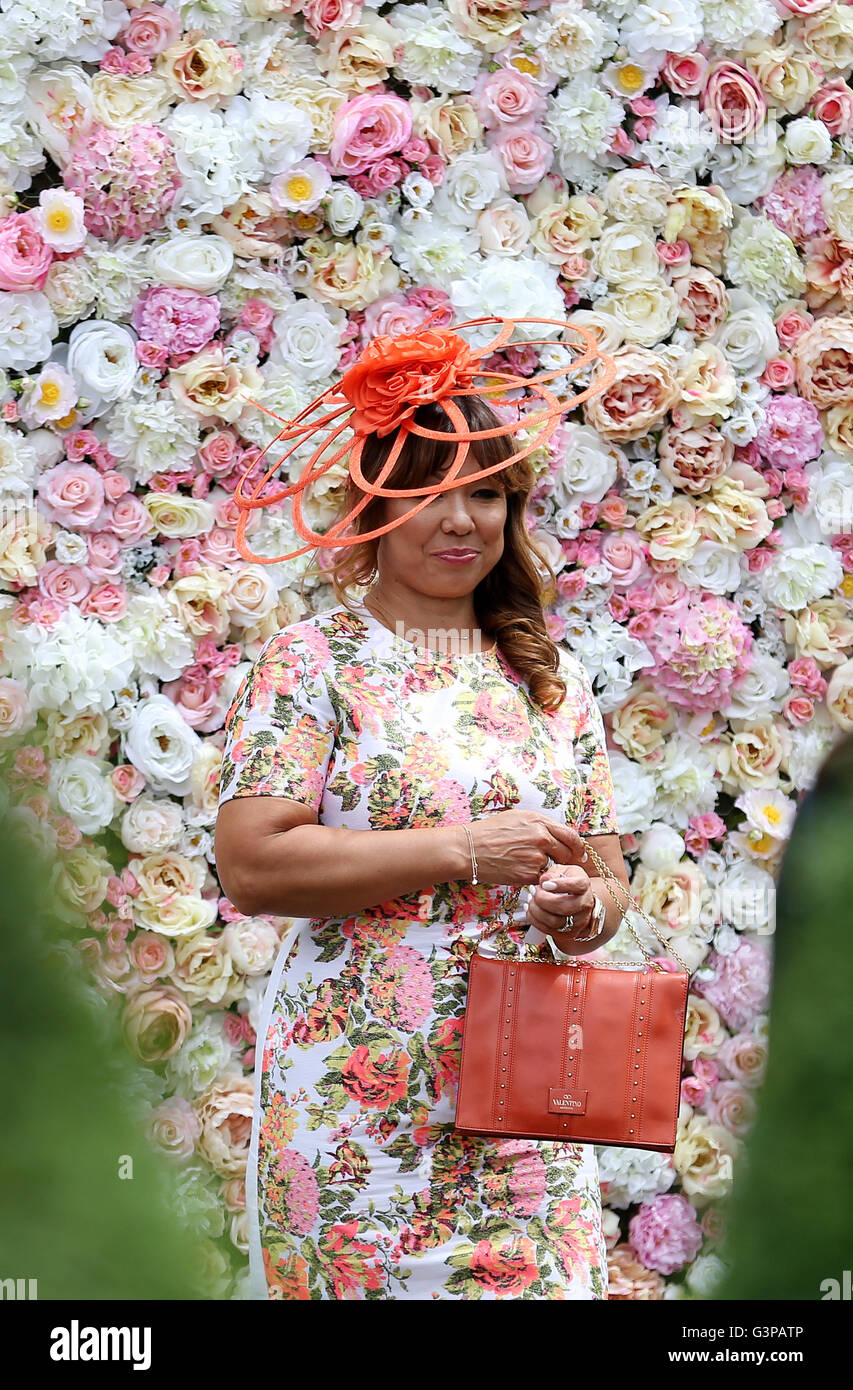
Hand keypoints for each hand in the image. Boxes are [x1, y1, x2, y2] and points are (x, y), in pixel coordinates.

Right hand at [467, 810, 588, 887]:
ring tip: (530, 865)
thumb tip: (556, 834)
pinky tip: (521, 871)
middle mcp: (541, 838)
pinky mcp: (528, 874)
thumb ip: (539, 824)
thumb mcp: (517, 818)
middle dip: (566, 859)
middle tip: (560, 863)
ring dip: (548, 868)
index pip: (571, 835)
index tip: (579, 853)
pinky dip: (536, 877)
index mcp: (539, 821)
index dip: (578, 846)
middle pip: (567, 852)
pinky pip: (541, 878)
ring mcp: (536, 857)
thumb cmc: (490, 832)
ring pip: (554, 867)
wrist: (470, 849)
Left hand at [525, 859, 595, 940]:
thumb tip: (544, 880)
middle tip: (534, 891)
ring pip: (555, 922)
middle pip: (564, 907)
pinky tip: (530, 909)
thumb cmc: (568, 882)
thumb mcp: (563, 871)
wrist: (578, 899)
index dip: (561, 885)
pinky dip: (534, 919)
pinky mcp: (567, 933)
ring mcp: (577, 922)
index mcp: (584, 886)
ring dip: (536, 910)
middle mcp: (584, 905)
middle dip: (543, 899)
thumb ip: (553, 873)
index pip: (578, 886)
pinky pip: (548, 930)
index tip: (545, 884)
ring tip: (530, 899)